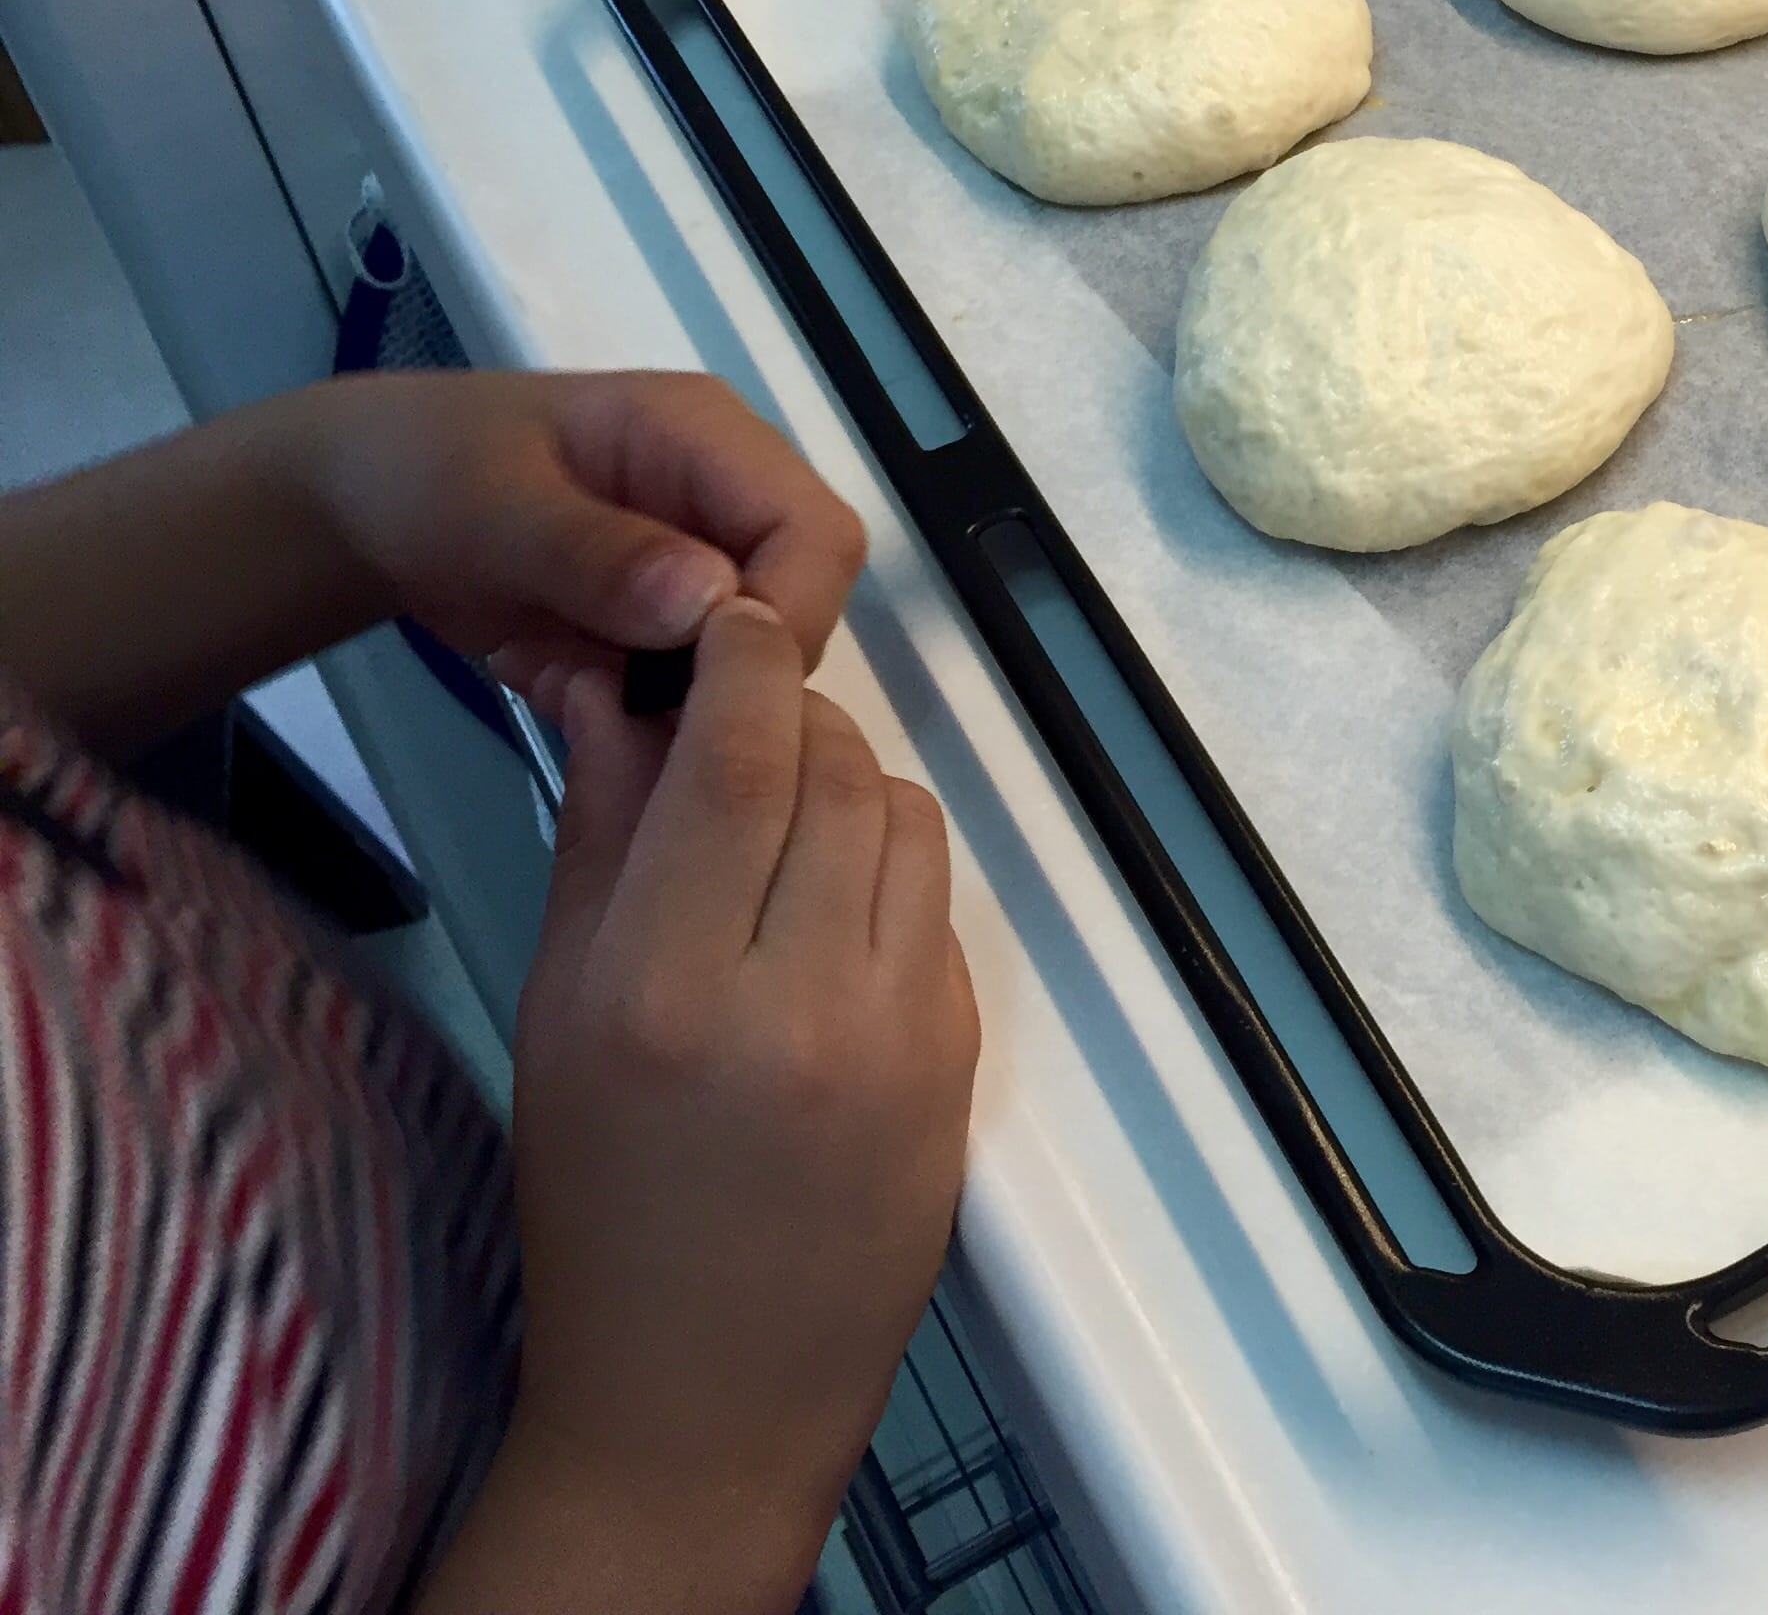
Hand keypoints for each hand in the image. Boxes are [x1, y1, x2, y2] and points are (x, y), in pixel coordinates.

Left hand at [297, 370, 867, 693]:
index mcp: (708, 438)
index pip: (818, 534)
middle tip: (601, 693)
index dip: (785, 617)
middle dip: (716, 670)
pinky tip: (550, 679)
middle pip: (799, 605)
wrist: (358, 501)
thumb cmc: (421, 473)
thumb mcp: (491, 509)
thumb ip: (595, 554)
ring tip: (556, 679)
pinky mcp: (671, 615)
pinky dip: (627, 705)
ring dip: (662, 695)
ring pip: (752, 660)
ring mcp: (703, 559)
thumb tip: (712, 603)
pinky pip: (692, 683)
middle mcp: (728, 497)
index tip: (698, 684)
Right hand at [427, 599, 977, 1613]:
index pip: (741, 753)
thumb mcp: (559, 1011)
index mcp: (666, 987)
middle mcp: (797, 1000)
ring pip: (908, 818)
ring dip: (850, 792)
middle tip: (741, 732)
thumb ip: (600, 836)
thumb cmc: (600, 1203)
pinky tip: (828, 924)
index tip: (732, 623)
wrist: (706, 1392)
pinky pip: (938, 906)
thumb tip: (618, 685)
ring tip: (784, 830)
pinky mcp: (962, 1059)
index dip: (745, 660)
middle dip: (792, 723)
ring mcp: (899, 1033)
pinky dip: (888, 880)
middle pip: (836, 768)